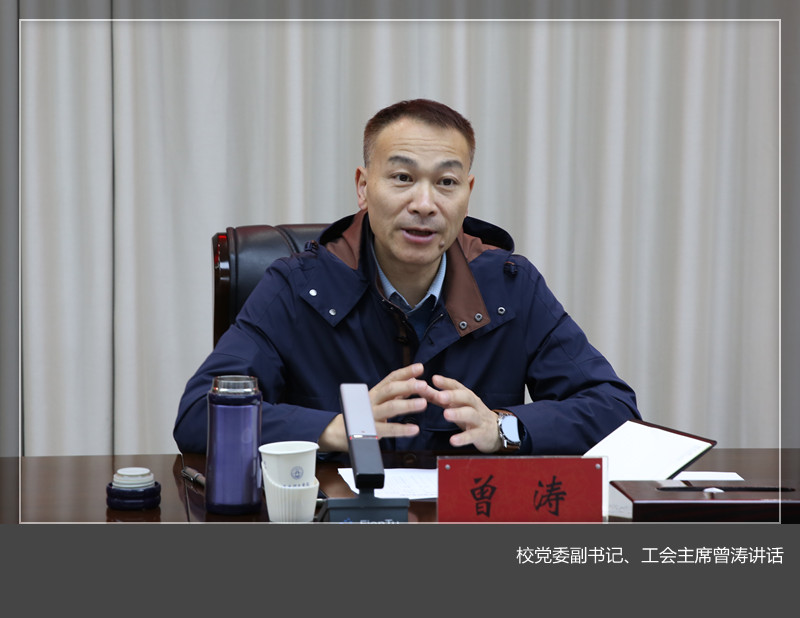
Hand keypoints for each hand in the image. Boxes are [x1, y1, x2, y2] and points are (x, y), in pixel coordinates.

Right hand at [318, 363, 434, 451]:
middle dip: (407, 386)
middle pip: (390, 390)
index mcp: (375, 392)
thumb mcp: (378, 400)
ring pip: (389, 407)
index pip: (391, 378)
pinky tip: (414, 429)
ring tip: (423, 403)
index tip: (420, 367)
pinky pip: (387, 429)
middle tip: (424, 385)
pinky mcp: (369, 430)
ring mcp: (370, 415)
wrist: (339, 431)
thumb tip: (413, 379)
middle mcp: (372, 400)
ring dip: (407, 405)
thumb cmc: (362, 414)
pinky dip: (401, 429)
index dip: (405, 372)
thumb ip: (396, 392)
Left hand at [431, 374, 502, 452]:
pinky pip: (472, 435)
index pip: (457, 386)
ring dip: (458, 413)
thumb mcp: (455, 404)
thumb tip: (419, 386)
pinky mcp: (481, 433)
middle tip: (440, 396)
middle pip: (466, 397)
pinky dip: (463, 438)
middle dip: (453, 395)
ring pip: (470, 414)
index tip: (434, 379)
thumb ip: (437, 397)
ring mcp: (479, 419)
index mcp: (466, 396)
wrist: (496, 431)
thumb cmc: (471, 414)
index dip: (446, 382)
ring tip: (446, 415)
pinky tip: (453, 441)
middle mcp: (474, 405)